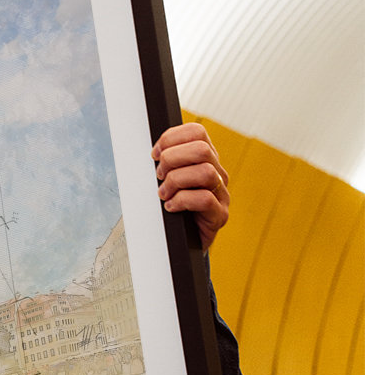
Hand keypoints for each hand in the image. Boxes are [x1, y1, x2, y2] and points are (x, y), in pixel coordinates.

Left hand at [152, 123, 229, 250]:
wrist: (182, 242)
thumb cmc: (172, 207)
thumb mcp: (166, 179)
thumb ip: (165, 163)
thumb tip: (152, 152)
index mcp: (205, 159)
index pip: (196, 132)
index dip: (171, 138)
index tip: (155, 154)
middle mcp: (217, 173)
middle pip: (201, 149)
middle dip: (172, 159)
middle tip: (159, 176)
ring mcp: (222, 194)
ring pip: (205, 172)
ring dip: (176, 181)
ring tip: (163, 193)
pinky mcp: (220, 215)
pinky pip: (205, 199)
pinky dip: (181, 201)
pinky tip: (170, 207)